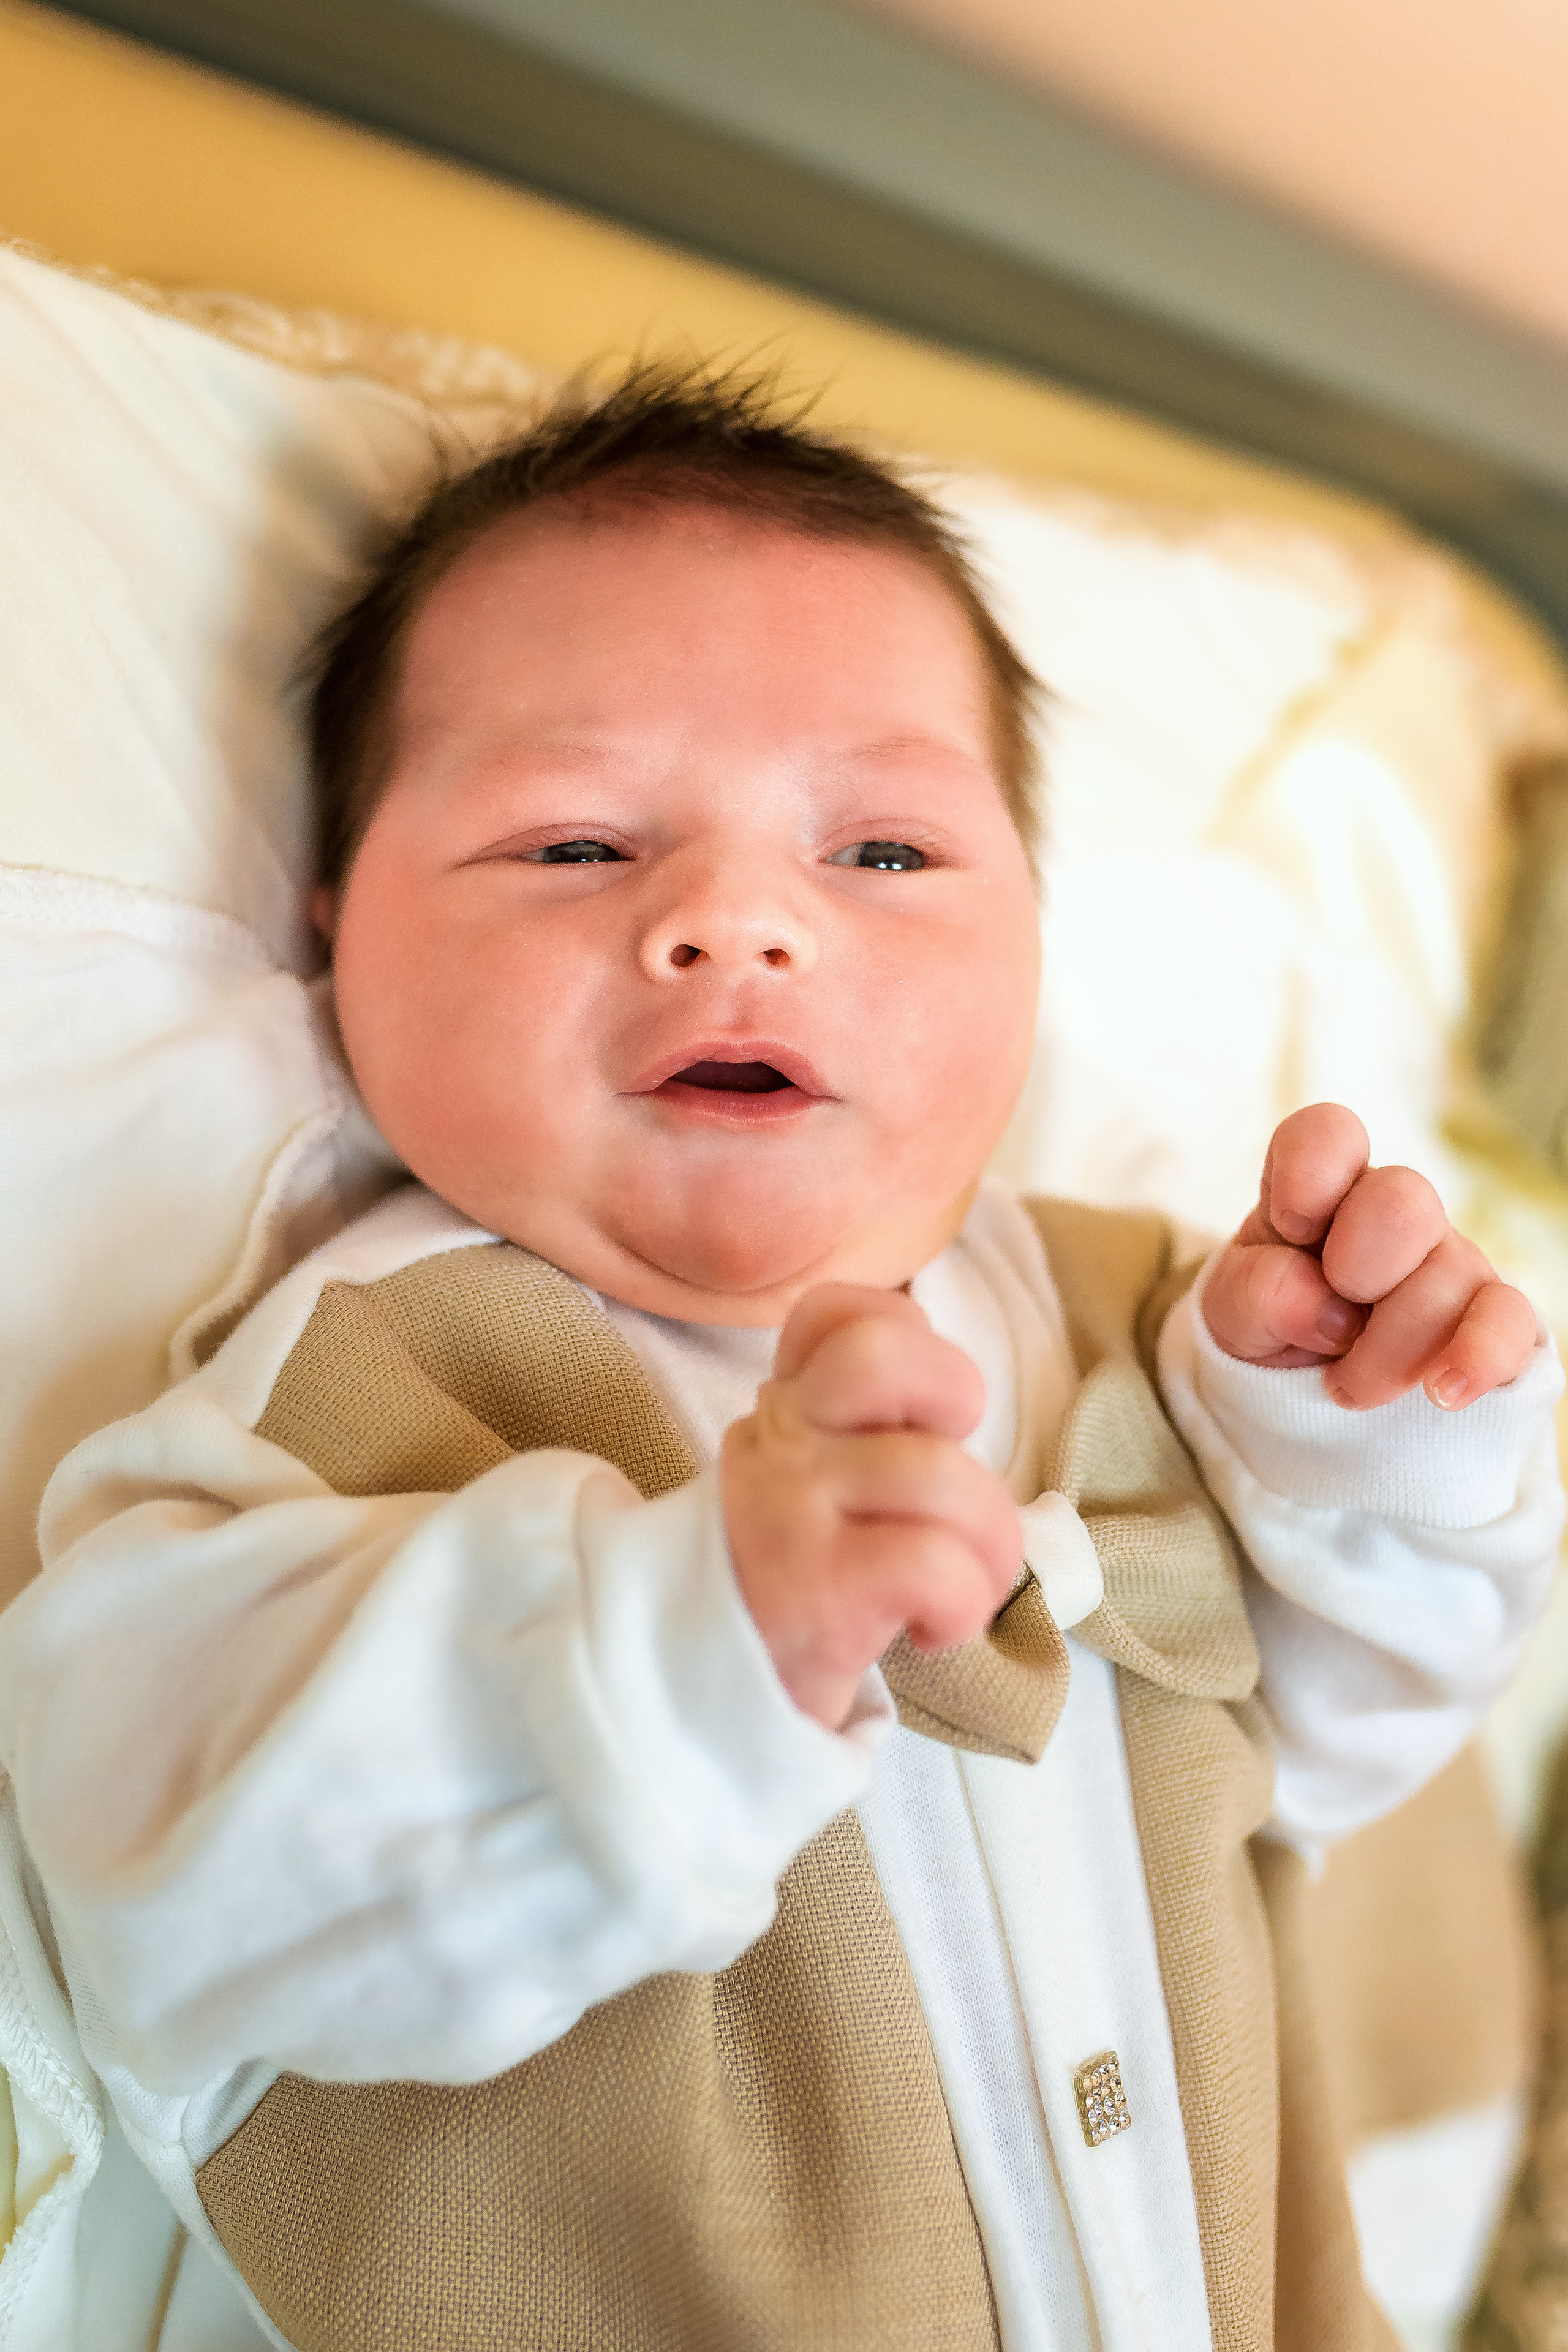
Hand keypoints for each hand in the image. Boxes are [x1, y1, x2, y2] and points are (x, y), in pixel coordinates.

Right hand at [721, 1286, 1021, 1728]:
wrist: (683, 1700)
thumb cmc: (778, 1592)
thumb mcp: (796, 1488)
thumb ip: (854, 1435)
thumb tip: (954, 1419)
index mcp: (783, 1412)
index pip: (838, 1313)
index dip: (910, 1341)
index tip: (915, 1416)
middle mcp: (779, 1443)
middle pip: (885, 1355)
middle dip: (956, 1399)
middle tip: (949, 1484)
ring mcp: (793, 1511)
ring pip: (941, 1472)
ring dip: (990, 1544)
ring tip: (961, 1588)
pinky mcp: (818, 1590)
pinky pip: (936, 1562)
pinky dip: (964, 1604)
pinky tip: (931, 1633)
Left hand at [1204, 1104, 1536, 1410]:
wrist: (1305, 1393)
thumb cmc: (1269, 1326)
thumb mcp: (1231, 1310)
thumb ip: (1258, 1292)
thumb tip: (1330, 1312)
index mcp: (1321, 1191)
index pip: (1330, 1133)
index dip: (1311, 1172)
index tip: (1292, 1227)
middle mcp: (1392, 1214)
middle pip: (1404, 1198)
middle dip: (1360, 1267)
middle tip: (1330, 1321)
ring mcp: (1449, 1261)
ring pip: (1450, 1274)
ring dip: (1388, 1350)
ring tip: (1347, 1387)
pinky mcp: (1491, 1318)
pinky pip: (1510, 1320)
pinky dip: (1478, 1356)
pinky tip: (1443, 1392)